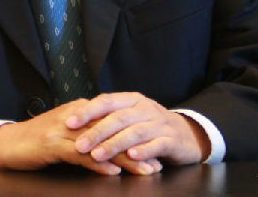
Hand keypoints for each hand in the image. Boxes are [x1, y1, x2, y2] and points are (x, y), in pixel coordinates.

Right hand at [0, 98, 162, 174]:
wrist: (6, 143)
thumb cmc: (36, 141)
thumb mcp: (65, 132)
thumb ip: (86, 132)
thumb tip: (110, 142)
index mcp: (80, 111)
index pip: (115, 123)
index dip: (136, 137)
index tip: (155, 151)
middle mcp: (75, 117)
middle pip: (113, 132)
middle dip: (137, 149)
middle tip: (157, 163)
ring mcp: (64, 130)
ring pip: (102, 143)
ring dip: (125, 158)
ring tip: (145, 170)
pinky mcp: (53, 144)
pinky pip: (81, 154)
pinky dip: (98, 163)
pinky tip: (113, 171)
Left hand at [65, 92, 210, 167]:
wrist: (188, 134)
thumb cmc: (150, 126)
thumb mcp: (131, 116)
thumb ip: (108, 117)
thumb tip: (75, 121)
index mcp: (132, 100)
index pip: (107, 101)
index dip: (87, 111)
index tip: (69, 123)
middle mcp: (145, 109)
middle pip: (118, 118)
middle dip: (97, 132)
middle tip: (79, 145)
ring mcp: (159, 124)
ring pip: (134, 132)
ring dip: (114, 144)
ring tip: (98, 155)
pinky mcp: (172, 140)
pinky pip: (156, 145)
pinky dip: (143, 151)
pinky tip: (131, 157)